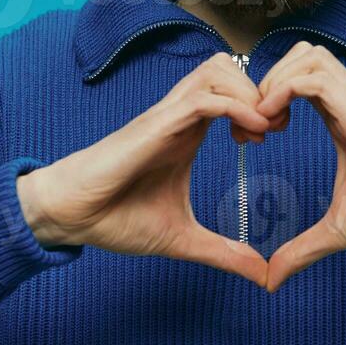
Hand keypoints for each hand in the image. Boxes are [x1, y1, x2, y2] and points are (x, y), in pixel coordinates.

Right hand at [16, 53, 273, 285]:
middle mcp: (180, 115)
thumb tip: (262, 276)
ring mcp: (167, 116)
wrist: (71, 217)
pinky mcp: (154, 124)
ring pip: (218, 71)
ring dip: (249, 94)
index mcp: (188, 131)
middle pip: (230, 68)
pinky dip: (234, 107)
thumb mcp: (182, 239)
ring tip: (261, 130)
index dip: (262, 103)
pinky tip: (251, 133)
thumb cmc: (116, 218)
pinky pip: (202, 98)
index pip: (233, 90)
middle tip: (274, 127)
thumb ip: (224, 252)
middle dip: (262, 90)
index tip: (274, 135)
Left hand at [255, 42, 345, 291]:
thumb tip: (271, 280)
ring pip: (307, 54)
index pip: (299, 78)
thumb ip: (302, 249)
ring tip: (265, 122)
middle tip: (254, 124)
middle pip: (301, 53)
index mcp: (341, 119)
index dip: (268, 97)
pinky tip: (274, 125)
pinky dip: (284, 91)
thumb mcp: (337, 230)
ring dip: (275, 80)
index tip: (253, 136)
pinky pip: (313, 77)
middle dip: (267, 79)